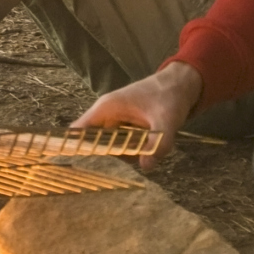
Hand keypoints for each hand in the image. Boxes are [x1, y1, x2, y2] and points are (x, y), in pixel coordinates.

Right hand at [73, 63, 203, 171]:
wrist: (181, 85)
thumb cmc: (169, 97)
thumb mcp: (166, 120)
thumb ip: (158, 144)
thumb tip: (146, 167)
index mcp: (106, 109)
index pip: (78, 130)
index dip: (73, 148)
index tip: (75, 167)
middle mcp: (106, 117)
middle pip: (93, 144)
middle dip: (106, 158)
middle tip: (121, 167)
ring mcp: (116, 124)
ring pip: (109, 148)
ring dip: (123, 156)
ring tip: (142, 155)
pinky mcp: (126, 130)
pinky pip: (121, 146)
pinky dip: (131, 153)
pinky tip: (145, 154)